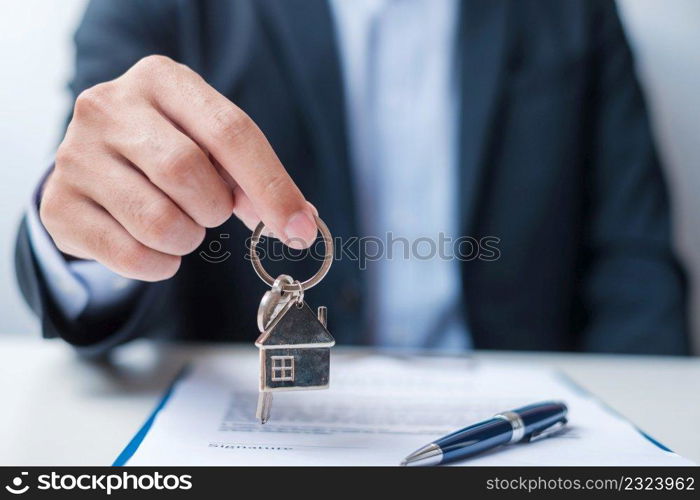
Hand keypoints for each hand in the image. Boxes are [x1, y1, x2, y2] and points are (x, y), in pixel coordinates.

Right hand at [40, 55, 316, 280]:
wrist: (95, 163)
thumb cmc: (168, 148)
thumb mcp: (210, 143)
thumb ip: (254, 176)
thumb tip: (300, 222)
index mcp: (161, 80)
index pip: (230, 132)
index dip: (272, 187)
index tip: (299, 231)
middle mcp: (109, 107)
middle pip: (188, 173)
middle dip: (214, 208)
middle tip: (210, 211)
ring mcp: (75, 154)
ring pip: (159, 221)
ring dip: (187, 238)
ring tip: (179, 223)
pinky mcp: (58, 204)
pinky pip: (130, 255)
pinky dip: (159, 264)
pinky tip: (155, 246)